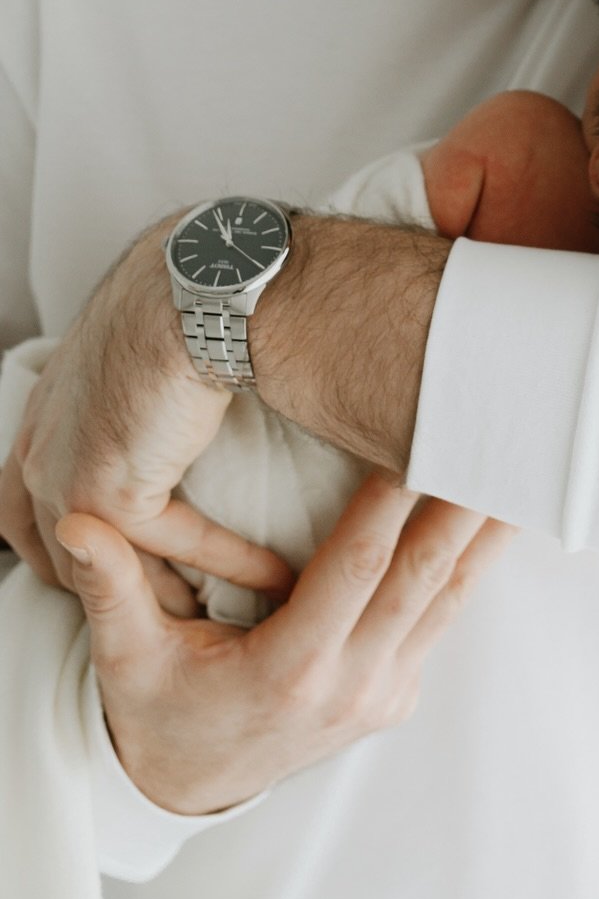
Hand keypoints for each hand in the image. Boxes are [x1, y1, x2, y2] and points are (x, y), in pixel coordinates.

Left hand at [0, 211, 295, 611]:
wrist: (198, 287)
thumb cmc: (189, 291)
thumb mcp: (148, 338)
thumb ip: (147, 378)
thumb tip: (196, 371)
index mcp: (46, 408)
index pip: (25, 500)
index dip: (71, 540)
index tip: (129, 564)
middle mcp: (40, 447)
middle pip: (57, 550)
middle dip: (115, 585)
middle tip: (179, 606)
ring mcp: (63, 477)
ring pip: (112, 566)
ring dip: (173, 593)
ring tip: (228, 610)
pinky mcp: (106, 496)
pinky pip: (170, 550)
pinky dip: (226, 565)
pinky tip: (274, 573)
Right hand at [55, 471, 516, 812]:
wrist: (191, 784)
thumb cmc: (159, 709)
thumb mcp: (127, 657)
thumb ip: (112, 587)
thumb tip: (80, 521)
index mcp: (289, 671)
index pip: (355, 571)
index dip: (390, 508)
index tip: (417, 446)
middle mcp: (349, 686)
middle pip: (421, 580)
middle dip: (464, 508)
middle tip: (498, 440)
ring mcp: (381, 693)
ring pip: (447, 600)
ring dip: (486, 534)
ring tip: (523, 469)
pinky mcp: (397, 693)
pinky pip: (442, 619)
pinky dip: (470, 565)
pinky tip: (497, 517)